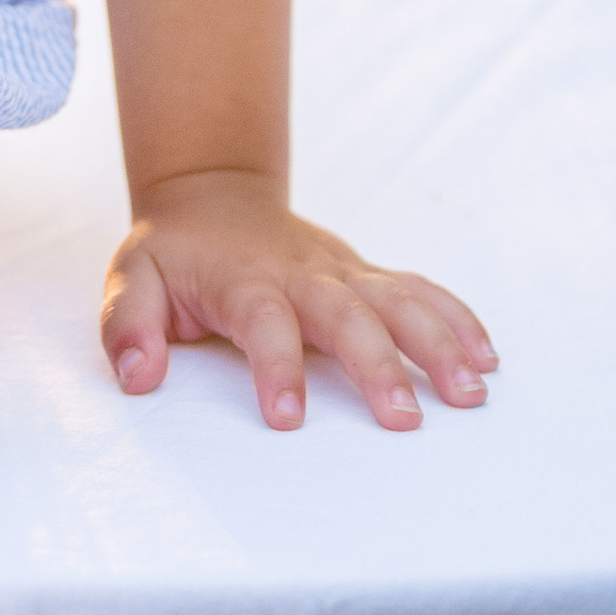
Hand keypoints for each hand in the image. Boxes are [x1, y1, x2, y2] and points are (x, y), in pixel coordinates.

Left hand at [102, 170, 495, 431]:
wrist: (210, 194)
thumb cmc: (174, 253)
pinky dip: (456, 317)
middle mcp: (301, 274)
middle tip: (405, 420)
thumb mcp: (132, 280)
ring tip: (470, 393)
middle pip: (346, 313)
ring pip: (397, 299)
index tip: (287, 419)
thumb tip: (138, 377)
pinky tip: (487, 356)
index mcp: (243, 280)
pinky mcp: (366, 275)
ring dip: (437, 342)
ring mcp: (340, 271)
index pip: (262, 320)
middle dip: (377, 364)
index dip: (275, 366)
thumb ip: (128, 328)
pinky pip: (419, 290)